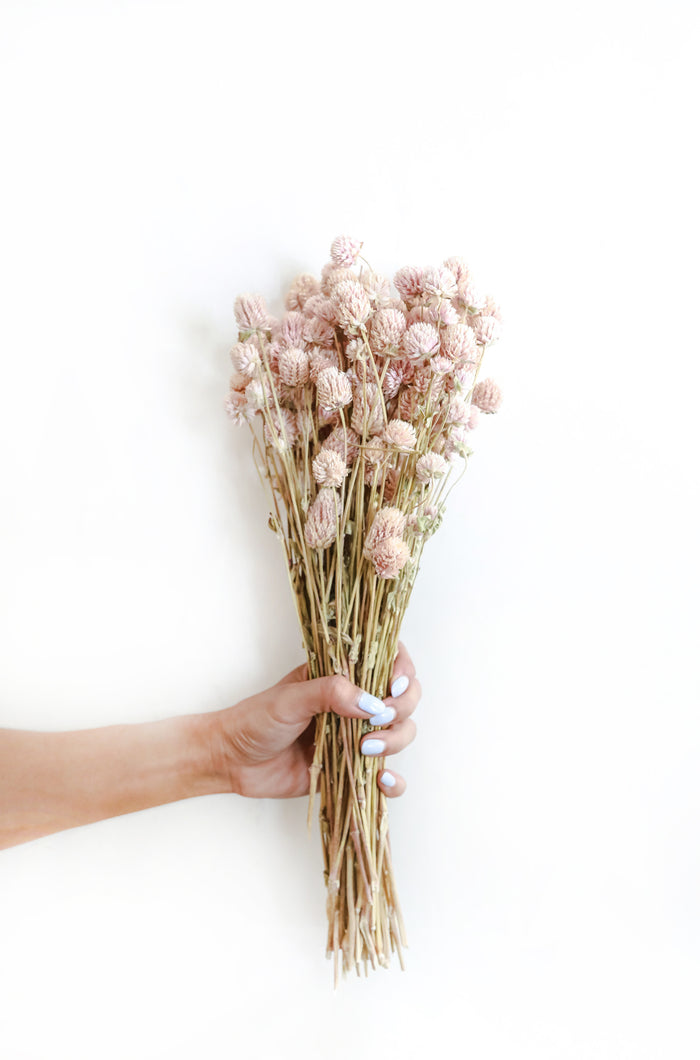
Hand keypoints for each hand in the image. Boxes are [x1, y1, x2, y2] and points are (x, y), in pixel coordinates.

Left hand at [208, 642, 420, 799]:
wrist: (232, 761)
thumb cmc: (255, 720)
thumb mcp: (290, 699)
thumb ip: (330, 693)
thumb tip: (373, 704)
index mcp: (342, 675)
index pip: (387, 660)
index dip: (402, 670)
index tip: (394, 686)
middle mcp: (355, 703)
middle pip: (404, 697)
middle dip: (402, 708)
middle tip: (378, 721)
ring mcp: (356, 736)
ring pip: (401, 733)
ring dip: (396, 742)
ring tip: (365, 750)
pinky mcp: (352, 769)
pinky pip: (387, 776)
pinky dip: (394, 782)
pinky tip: (382, 780)